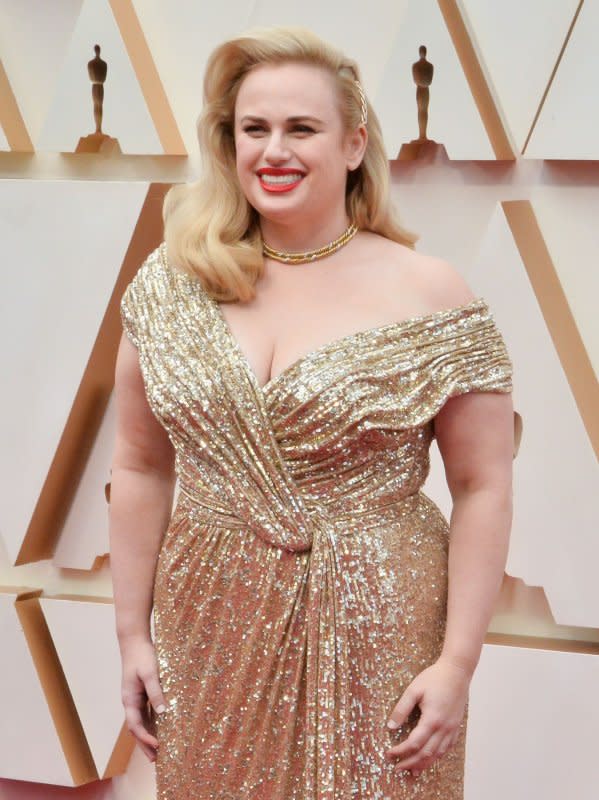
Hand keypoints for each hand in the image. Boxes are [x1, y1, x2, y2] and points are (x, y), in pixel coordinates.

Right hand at [119, 636, 166, 761]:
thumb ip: (156, 692)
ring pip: (140, 722)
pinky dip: (151, 724)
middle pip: (136, 729)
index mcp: (129, 699)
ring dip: (147, 736)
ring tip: (157, 750)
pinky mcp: (140, 692)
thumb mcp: (151, 673)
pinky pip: (145, 713)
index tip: (158, 746)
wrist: (134, 641)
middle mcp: (130, 702)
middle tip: (155, 760)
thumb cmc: (142, 656)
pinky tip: (160, 728)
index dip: (146, 738)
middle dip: (144, 744)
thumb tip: (163, 712)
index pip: (136, 725)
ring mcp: (134, 698)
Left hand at [385, 657, 470, 775]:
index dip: (400, 751)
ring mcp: (452, 728)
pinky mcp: (456, 726)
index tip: (389, 754)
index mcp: (432, 719)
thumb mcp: (413, 690)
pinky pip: (447, 748)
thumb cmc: (435, 677)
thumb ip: (401, 709)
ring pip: (438, 754)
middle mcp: (444, 728)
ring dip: (424, 764)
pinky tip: (431, 758)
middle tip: (398, 768)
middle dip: (410, 763)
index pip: (414, 743)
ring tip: (413, 771)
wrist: (457, 671)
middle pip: (426, 754)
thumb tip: (391, 727)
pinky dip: (437, 756)